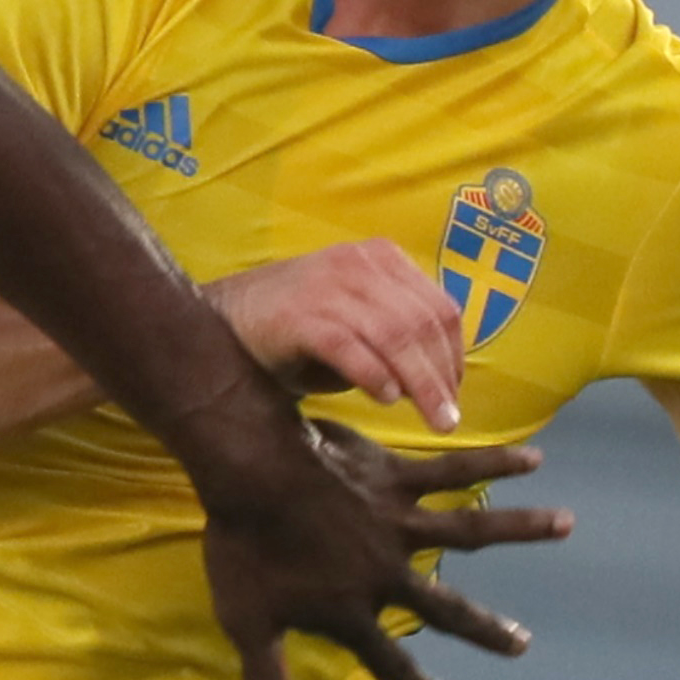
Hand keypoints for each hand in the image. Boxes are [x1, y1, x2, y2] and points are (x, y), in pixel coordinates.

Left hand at [197, 417, 570, 679]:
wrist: (251, 474)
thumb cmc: (244, 548)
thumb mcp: (247, 623)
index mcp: (352, 612)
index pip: (391, 663)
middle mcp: (387, 573)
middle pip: (446, 608)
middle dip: (485, 630)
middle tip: (522, 645)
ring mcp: (398, 523)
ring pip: (472, 529)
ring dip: (522, 528)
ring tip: (567, 524)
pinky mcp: (396, 478)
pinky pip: (454, 468)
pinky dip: (495, 460)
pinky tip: (532, 456)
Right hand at [206, 239, 466, 431]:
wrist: (223, 321)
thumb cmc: (296, 329)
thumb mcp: (357, 320)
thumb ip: (397, 337)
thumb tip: (443, 381)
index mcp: (380, 259)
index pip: (439, 307)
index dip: (455, 355)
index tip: (455, 392)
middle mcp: (358, 264)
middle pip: (421, 323)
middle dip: (442, 377)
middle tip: (449, 419)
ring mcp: (327, 286)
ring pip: (394, 336)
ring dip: (421, 384)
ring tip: (432, 420)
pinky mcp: (298, 315)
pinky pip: (350, 347)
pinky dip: (375, 375)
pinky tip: (385, 398)